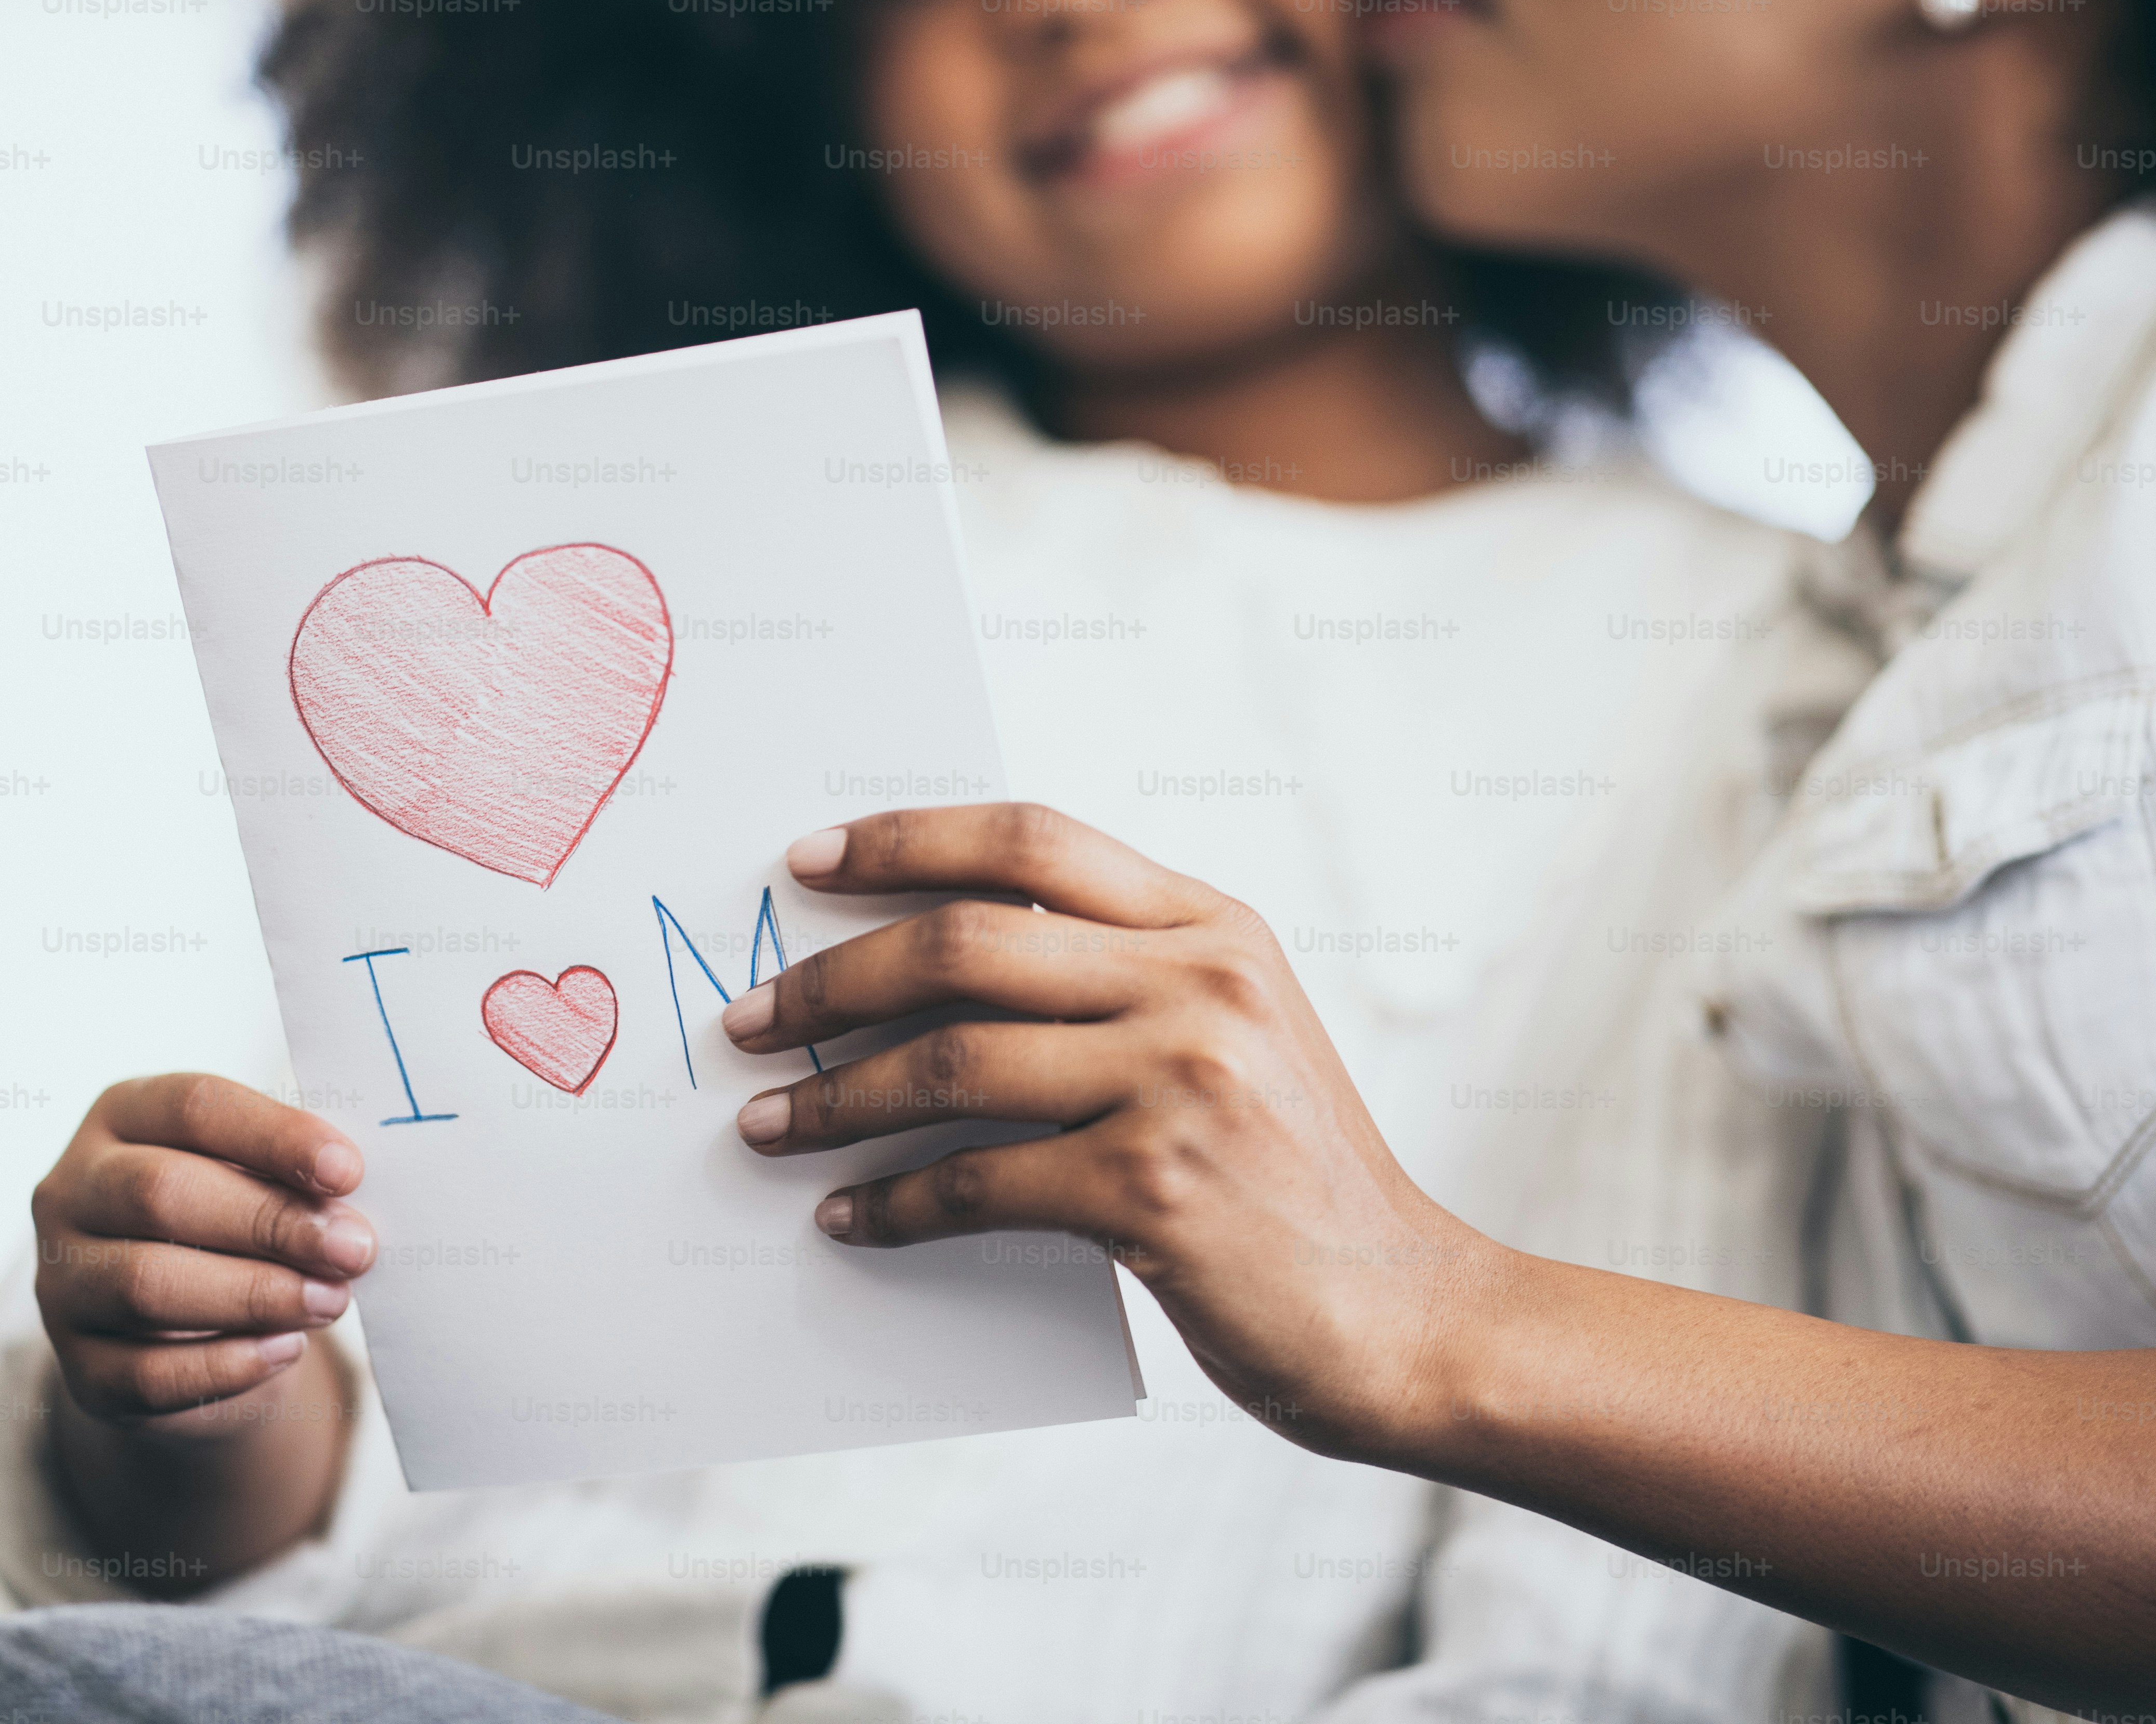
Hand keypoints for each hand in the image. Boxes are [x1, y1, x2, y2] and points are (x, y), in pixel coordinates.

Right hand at [31, 1073, 374, 1431]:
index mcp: (121, 1117)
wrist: (192, 1332)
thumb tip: (343, 1212)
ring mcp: (62, 1284)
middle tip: (351, 1248)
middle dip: (269, 1221)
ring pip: (146, 1285)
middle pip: (160, 1193)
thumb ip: (289, 1180)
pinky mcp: (78, 1367)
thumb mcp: (256, 1179)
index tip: (347, 1172)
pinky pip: (147, 1372)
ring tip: (331, 1300)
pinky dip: (227, 1364)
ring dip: (255, 1294)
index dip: (273, 1136)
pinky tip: (286, 1349)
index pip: (191, 1107)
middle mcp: (71, 1193)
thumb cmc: (237, 1227)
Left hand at [724, 803, 1502, 1464]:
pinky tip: (850, 1219)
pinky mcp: (1158, 1192)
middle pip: (967, 941)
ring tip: (765, 1125)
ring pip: (952, 1062)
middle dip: (833, 978)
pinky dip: (895, 1205)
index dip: (905, 840)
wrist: (1406, 1314)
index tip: (806, 863)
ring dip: (834, 1097)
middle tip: (749, 1019)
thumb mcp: (1234, 1034)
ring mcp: (1183, 1083)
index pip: (1032, 840)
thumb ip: (1119, 979)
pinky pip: (979, 1181)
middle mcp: (1202, 985)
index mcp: (1214, 926)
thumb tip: (934, 960)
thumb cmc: (1295, 1181)